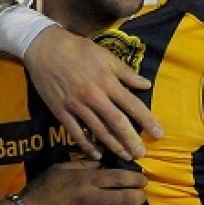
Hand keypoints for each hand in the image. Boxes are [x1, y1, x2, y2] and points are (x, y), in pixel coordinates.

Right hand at [20, 160, 146, 204]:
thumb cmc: (41, 191)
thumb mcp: (59, 170)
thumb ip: (83, 165)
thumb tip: (104, 162)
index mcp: (87, 180)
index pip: (122, 178)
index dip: (138, 179)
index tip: (142, 180)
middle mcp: (92, 198)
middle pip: (129, 198)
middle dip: (140, 197)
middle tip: (140, 196)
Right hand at [24, 27, 163, 160]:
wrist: (44, 48)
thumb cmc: (79, 50)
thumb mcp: (106, 56)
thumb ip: (126, 73)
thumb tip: (147, 85)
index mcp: (107, 82)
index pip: (132, 105)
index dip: (147, 121)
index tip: (159, 134)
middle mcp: (94, 96)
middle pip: (116, 123)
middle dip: (131, 140)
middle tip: (142, 154)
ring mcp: (76, 105)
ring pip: (98, 131)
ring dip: (113, 146)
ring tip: (126, 156)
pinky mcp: (60, 111)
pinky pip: (76, 132)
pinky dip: (87, 145)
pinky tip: (97, 154)